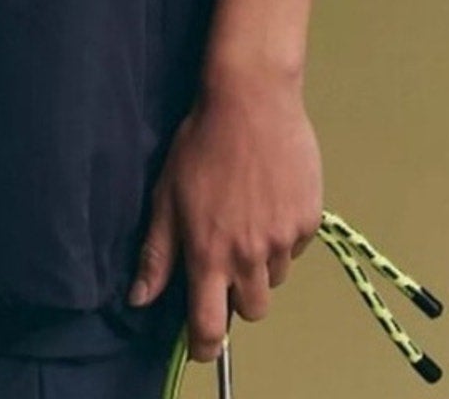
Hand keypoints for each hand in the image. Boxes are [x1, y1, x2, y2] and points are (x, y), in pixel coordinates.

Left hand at [126, 62, 322, 361]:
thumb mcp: (166, 195)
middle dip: (237, 295)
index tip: (202, 345)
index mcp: (209, 253)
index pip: (210, 325)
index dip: (205, 345)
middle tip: (225, 259)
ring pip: (274, 278)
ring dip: (260, 263)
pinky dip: (282, 236)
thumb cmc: (200, 144)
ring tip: (245, 218)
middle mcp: (249, 256)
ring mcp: (283, 240)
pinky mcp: (309, 222)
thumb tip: (139, 298)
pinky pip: (295, 249)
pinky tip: (267, 200)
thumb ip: (156, 253)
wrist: (250, 101)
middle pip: (251, 309)